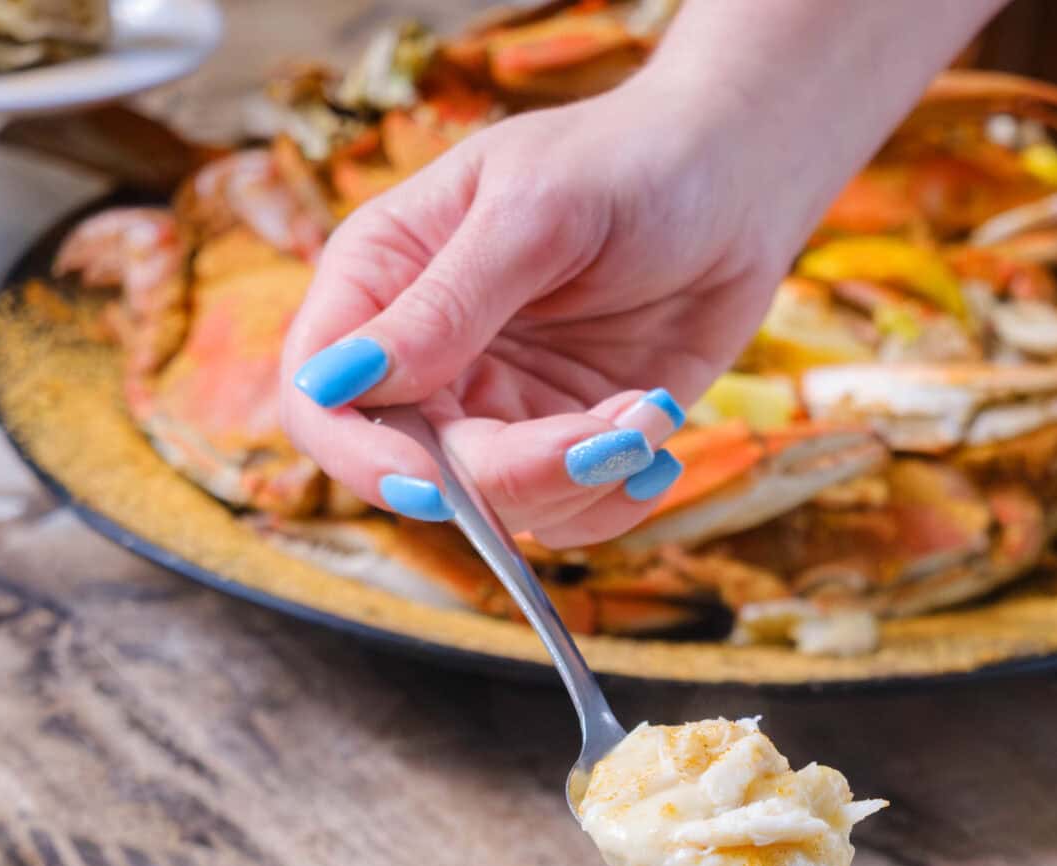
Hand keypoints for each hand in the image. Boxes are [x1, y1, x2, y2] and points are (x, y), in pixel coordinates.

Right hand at [278, 89, 808, 547]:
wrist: (737, 176)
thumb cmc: (628, 160)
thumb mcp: (535, 213)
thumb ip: (447, 302)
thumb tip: (349, 381)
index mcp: (381, 277)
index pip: (319, 396)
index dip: (361, 455)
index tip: (434, 482)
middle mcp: (426, 354)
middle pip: (418, 469)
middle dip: (515, 473)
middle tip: (606, 437)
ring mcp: (497, 403)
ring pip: (498, 504)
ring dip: (582, 478)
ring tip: (649, 412)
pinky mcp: (566, 435)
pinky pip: (565, 513)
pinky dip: (616, 493)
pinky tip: (659, 431)